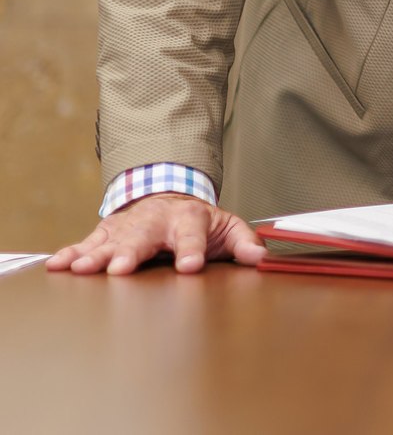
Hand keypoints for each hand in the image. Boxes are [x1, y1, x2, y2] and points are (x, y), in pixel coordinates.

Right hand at [46, 193, 265, 275]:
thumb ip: (244, 242)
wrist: (169, 196)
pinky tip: (58, 266)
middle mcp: (156, 220)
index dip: (191, 250)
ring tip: (80, 270)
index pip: (192, 234)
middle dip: (131, 253)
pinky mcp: (108, 232)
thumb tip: (260, 257)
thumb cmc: (200, 222)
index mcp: (189, 219)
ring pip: (111, 240)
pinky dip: (71, 254)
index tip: (189, 267)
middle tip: (120, 269)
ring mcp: (129, 226)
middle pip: (143, 237)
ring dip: (95, 255)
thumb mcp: (227, 227)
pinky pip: (87, 243)